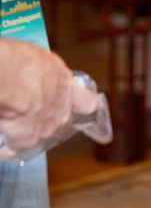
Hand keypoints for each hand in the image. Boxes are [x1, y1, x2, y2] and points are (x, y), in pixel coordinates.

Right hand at [0, 41, 96, 159]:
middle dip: (51, 118)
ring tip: (13, 126)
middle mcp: (61, 108)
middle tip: (33, 112)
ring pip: (42, 134)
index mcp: (65, 84)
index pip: (85, 101)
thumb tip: (34, 69)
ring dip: (30, 132)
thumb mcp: (39, 58)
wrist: (11, 78)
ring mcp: (47, 126)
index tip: (79, 107)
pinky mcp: (27, 139)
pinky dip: (8, 150)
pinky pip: (16, 149)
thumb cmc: (22, 61)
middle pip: (63, 119)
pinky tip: (3, 149)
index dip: (81, 104)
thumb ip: (43, 70)